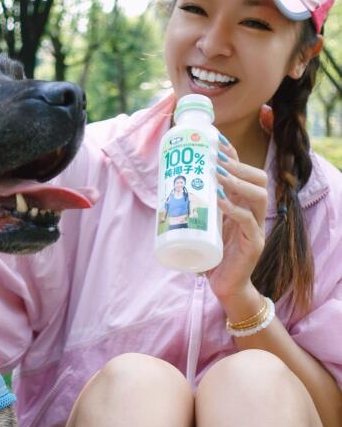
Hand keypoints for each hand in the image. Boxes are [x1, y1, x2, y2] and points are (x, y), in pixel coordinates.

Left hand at [207, 136, 267, 303]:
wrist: (226, 287)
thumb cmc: (213, 255)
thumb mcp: (204, 225)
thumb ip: (196, 208)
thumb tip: (167, 187)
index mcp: (244, 204)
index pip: (244, 172)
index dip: (232, 155)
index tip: (215, 139)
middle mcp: (255, 212)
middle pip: (259, 178)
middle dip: (237, 165)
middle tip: (214, 158)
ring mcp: (257, 228)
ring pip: (259, 196)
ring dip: (237, 182)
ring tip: (216, 174)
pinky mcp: (254, 244)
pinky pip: (247, 221)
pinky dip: (233, 208)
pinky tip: (219, 200)